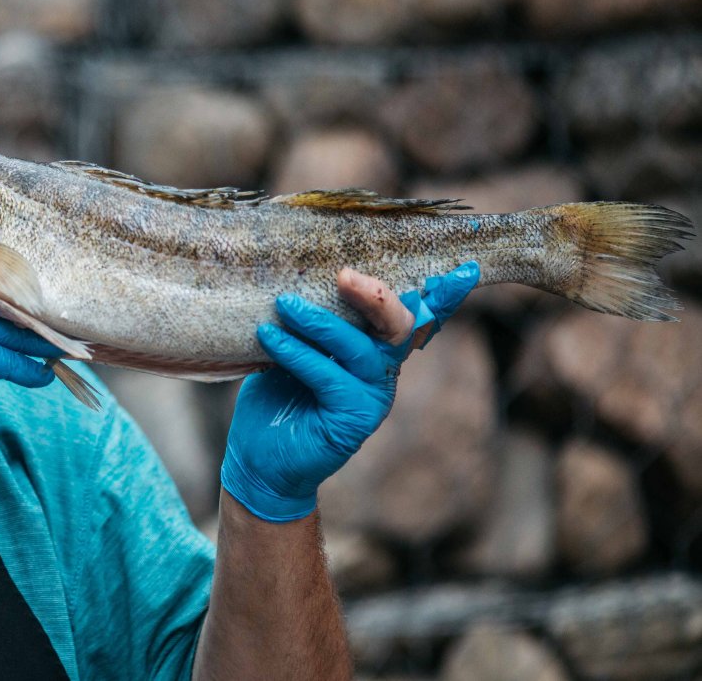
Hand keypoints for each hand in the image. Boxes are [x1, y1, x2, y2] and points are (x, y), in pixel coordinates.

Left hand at [219, 262, 480, 522]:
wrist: (261, 458)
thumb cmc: (277, 394)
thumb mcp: (292, 346)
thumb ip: (308, 316)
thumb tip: (292, 274)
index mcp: (374, 347)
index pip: (414, 317)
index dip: (444, 297)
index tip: (467, 270)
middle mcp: (382, 370)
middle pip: (399, 325)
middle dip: (376, 295)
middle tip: (343, 274)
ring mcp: (372, 396)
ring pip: (361, 348)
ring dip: (320, 322)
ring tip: (285, 304)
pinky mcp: (354, 419)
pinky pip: (330, 377)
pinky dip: (298, 353)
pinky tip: (269, 338)